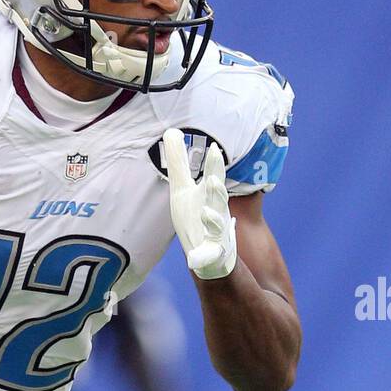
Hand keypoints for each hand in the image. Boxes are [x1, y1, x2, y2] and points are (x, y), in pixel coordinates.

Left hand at [162, 128, 236, 280]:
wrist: (210, 253)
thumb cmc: (195, 216)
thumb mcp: (183, 189)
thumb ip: (179, 162)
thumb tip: (171, 130)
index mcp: (209, 195)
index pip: (214, 176)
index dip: (215, 165)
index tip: (214, 149)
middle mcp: (216, 211)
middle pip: (218, 199)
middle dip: (217, 190)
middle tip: (213, 180)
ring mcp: (216, 233)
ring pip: (216, 225)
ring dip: (212, 219)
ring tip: (205, 213)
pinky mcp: (211, 253)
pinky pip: (207, 255)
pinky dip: (202, 257)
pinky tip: (195, 260)